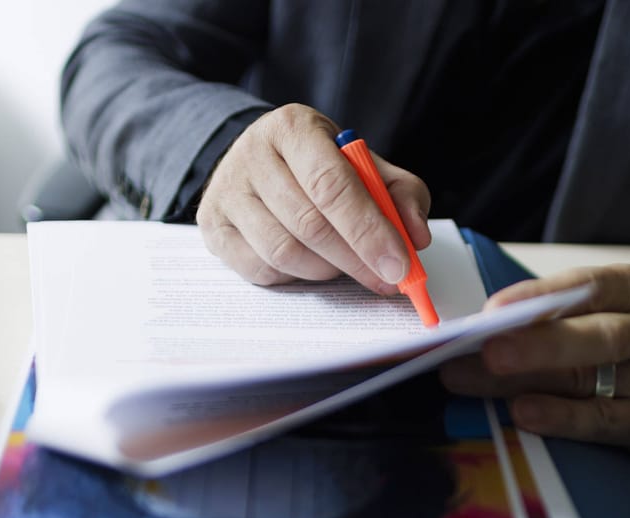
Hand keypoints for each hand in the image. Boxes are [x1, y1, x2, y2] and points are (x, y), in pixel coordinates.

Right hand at [196, 103, 431, 293]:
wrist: (259, 160)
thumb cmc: (318, 165)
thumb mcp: (363, 164)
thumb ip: (398, 193)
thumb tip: (416, 236)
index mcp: (292, 127)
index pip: (332, 185)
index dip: (369, 230)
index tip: (399, 264)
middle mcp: (252, 154)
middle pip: (309, 224)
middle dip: (356, 259)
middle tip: (386, 279)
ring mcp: (227, 191)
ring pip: (283, 252)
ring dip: (326, 270)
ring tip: (346, 265)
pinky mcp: (213, 226)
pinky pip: (260, 269)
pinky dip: (294, 277)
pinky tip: (310, 264)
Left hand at [439, 265, 629, 461]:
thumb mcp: (623, 310)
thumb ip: (563, 317)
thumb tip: (484, 330)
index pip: (587, 287)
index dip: (538, 295)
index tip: (492, 308)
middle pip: (593, 332)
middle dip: (537, 339)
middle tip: (486, 346)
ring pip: (593, 375)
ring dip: (534, 377)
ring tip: (487, 376)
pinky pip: (603, 419)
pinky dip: (563, 418)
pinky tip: (526, 414)